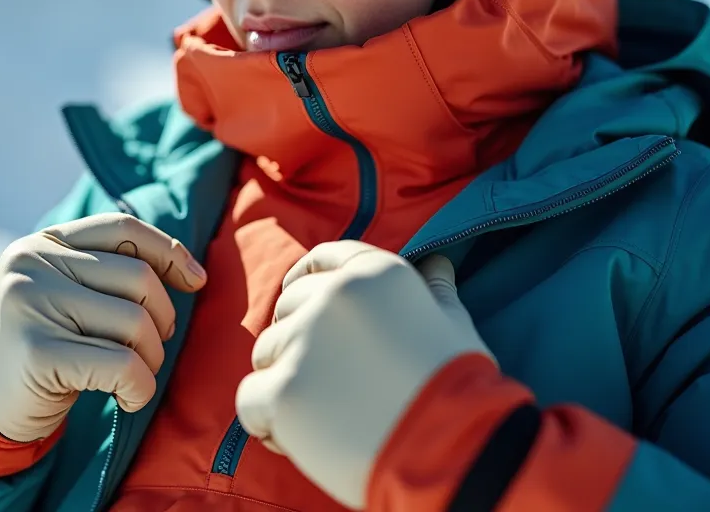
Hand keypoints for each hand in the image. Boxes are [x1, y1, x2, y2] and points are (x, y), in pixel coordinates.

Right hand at [0, 213, 207, 442]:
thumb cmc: (31, 351)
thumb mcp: (55, 296)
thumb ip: (100, 274)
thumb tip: (187, 269)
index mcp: (41, 243)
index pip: (122, 229)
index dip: (169, 251)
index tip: (196, 280)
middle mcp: (32, 265)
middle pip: (139, 279)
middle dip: (161, 321)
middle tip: (149, 351)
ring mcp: (31, 305)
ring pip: (135, 324)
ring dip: (150, 360)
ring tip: (131, 379)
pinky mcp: (38, 351)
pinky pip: (122, 365)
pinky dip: (139, 388)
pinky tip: (127, 399)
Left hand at [235, 241, 490, 508]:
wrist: (453, 449)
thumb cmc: (460, 389)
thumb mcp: (454, 326)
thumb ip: (434, 292)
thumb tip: (438, 264)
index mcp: (375, 272)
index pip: (322, 260)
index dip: (308, 280)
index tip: (307, 305)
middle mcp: (334, 296)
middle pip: (287, 309)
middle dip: (300, 342)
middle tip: (331, 382)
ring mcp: (305, 340)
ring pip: (266, 353)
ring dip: (285, 382)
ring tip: (323, 413)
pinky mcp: (284, 389)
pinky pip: (250, 398)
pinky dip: (266, 420)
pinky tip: (298, 437)